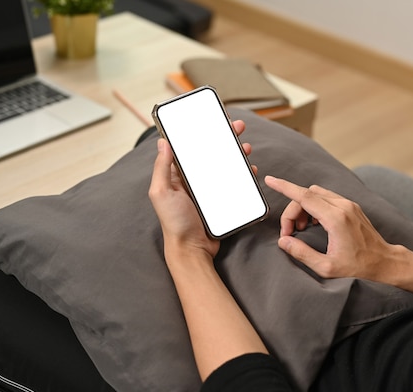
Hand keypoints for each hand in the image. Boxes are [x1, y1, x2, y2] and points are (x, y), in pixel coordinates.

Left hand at [149, 120, 249, 257]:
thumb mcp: (161, 192)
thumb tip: (163, 142)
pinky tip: (251, 169)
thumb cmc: (174, 223)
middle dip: (225, 138)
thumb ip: (162, 168)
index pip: (191, 148)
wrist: (192, 249)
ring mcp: (211, 190)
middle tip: (237, 127)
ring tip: (246, 147)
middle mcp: (196, 180)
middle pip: (212, 153)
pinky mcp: (223, 200)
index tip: (213, 120)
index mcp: (179, 175)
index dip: (202, 132)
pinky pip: (236, 183)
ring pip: (226, 165)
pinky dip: (245, 174)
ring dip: (237, 153)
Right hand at [264, 175, 401, 279]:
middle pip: (307, 195)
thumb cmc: (358, 266)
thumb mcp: (327, 267)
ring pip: (316, 193)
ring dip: (303, 207)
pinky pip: (326, 197)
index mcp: (336, 218)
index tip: (270, 180)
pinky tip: (313, 224)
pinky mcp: (351, 207)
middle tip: (289, 233)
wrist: (385, 262)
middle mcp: (343, 206)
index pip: (305, 196)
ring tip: (301, 229)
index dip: (285, 187)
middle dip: (293, 210)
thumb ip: (302, 253)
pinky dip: (314, 206)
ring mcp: (348, 204)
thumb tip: (283, 241)